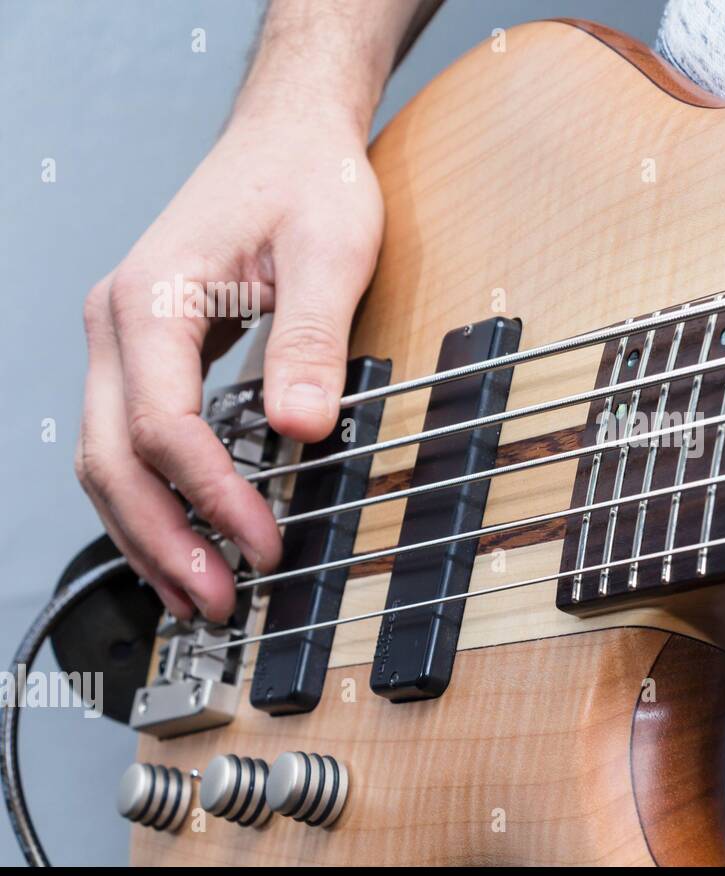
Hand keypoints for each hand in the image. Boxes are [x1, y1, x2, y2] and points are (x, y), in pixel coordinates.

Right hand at [76, 107, 382, 621]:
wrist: (287, 138)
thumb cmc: (308, 181)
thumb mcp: (331, 252)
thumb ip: (311, 341)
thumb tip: (302, 430)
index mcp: (154, 299)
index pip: (164, 426)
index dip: (212, 498)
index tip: (267, 544)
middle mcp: (119, 322)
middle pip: (112, 458)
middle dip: (162, 540)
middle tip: (219, 601)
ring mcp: (124, 339)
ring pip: (107, 460)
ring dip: (149, 534)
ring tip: (199, 595)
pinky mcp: (147, 352)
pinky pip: (130, 440)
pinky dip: (154, 499)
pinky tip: (187, 539)